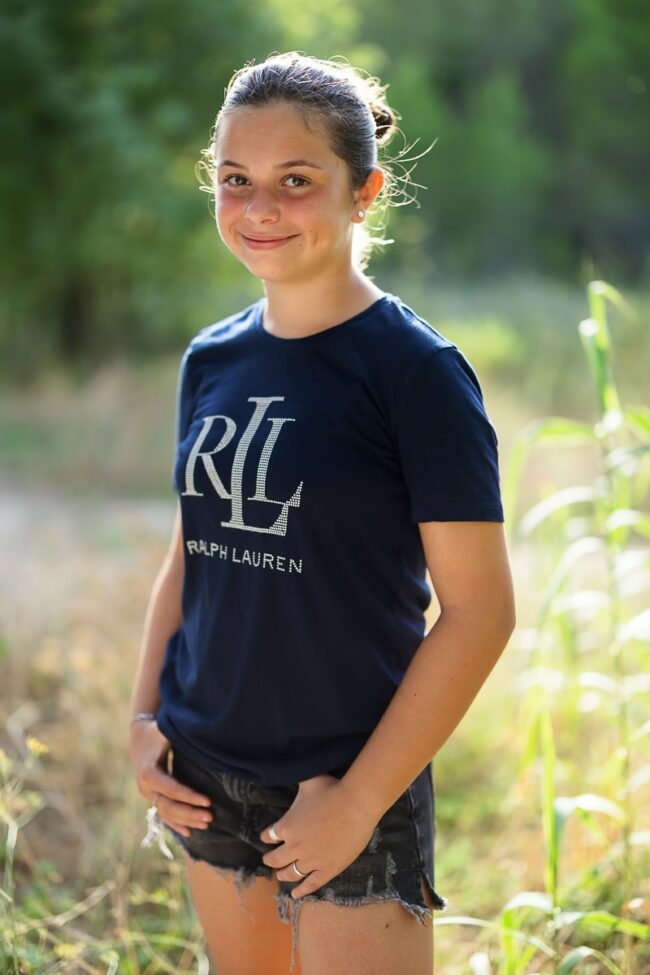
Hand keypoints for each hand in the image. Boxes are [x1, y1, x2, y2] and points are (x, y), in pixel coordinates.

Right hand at [129, 720, 212, 837]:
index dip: (189, 797)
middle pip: (168, 807)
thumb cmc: (157, 732)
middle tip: (210, 817)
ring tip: (206, 824)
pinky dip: (176, 824)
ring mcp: (147, 794)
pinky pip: (164, 815)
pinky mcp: (152, 797)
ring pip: (167, 813)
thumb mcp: (167, 732)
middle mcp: (145, 787)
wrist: (139, 736)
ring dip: (186, 821)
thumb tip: (206, 742)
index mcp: (148, 772)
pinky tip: (189, 833)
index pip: (171, 789)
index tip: (208, 801)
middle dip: (190, 813)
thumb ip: (183, 737)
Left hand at [259, 774, 379, 898]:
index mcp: (286, 826)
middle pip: (276, 859)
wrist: (356, 804)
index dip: (267, 836)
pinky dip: (301, 891)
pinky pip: (310, 885)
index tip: (267, 837)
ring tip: (280, 876)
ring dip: (283, 875)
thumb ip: (296, 778)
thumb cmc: (331, 789)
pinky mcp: (328, 870)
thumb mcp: (308, 780)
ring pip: (291, 873)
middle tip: (268, 860)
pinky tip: (295, 895)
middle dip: (270, 859)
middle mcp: (294, 847)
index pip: (269, 835)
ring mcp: (311, 861)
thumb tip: (288, 768)